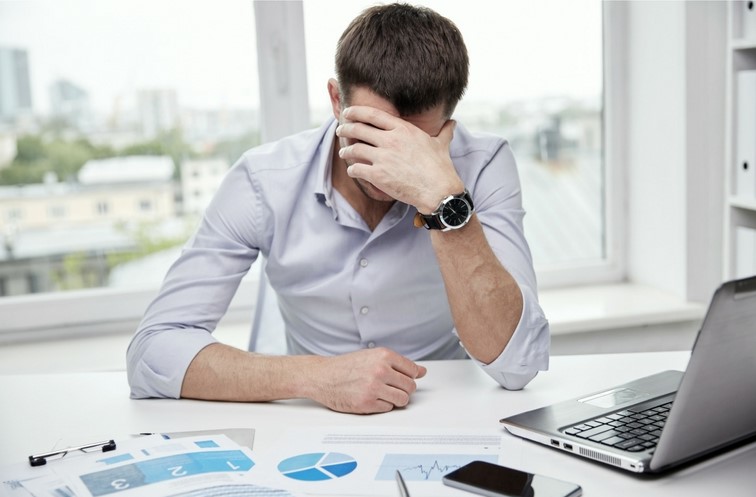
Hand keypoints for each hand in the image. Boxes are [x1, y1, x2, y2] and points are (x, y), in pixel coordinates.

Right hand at [309, 347, 426, 413]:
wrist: (322, 376)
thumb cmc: (346, 366)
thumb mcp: (373, 356)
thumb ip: (398, 363)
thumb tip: (422, 371)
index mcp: (383, 356)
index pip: (413, 370)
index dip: (409, 376)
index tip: (402, 378)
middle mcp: (380, 370)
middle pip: (410, 386)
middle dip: (403, 389)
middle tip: (390, 387)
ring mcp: (373, 388)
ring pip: (402, 400)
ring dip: (396, 400)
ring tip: (383, 394)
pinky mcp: (366, 403)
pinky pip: (388, 409)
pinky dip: (383, 406)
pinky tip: (372, 398)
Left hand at [336, 106, 462, 213]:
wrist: (438, 191)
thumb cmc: (441, 168)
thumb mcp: (441, 144)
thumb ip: (444, 132)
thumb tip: (453, 123)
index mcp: (402, 129)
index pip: (372, 114)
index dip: (356, 111)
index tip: (348, 112)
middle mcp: (390, 140)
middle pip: (358, 129)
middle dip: (345, 128)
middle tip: (340, 130)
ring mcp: (383, 158)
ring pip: (354, 149)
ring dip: (346, 150)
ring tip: (343, 152)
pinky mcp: (378, 175)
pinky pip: (356, 169)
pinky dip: (351, 169)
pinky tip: (352, 170)